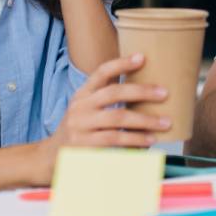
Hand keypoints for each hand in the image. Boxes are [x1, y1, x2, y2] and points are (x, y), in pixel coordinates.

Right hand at [39, 54, 170, 174]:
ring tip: (164, 123)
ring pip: (117, 118)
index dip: (121, 63)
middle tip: (164, 93)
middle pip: (114, 93)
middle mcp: (80, 107)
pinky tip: (148, 141)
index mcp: (82, 94)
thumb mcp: (85, 109)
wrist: (51, 158)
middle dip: (142, 92)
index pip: (101, 72)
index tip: (142, 57)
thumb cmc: (78, 131)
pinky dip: (134, 141)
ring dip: (144, 121)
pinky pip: (114, 141)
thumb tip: (144, 90)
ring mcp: (81, 127)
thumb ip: (105, 99)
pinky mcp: (84, 146)